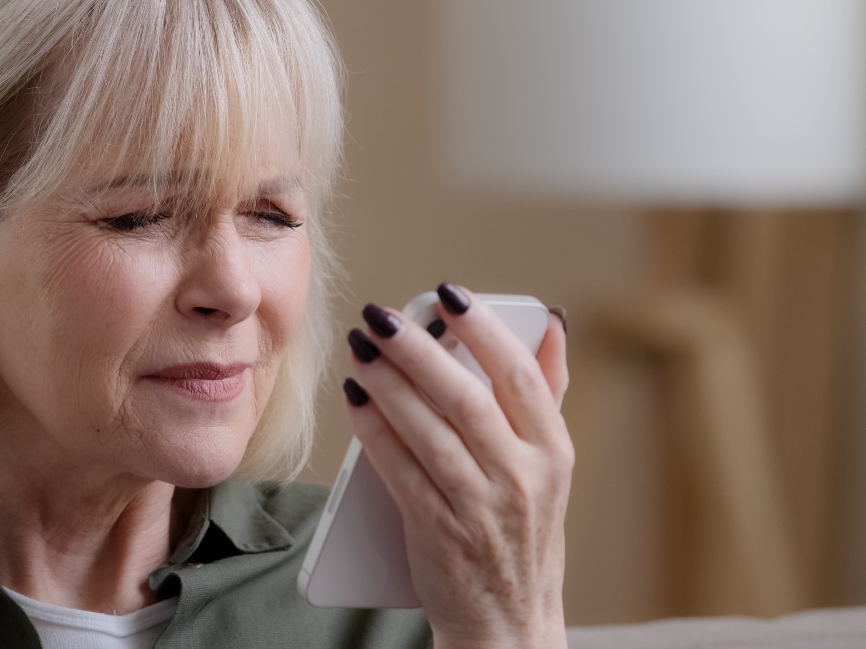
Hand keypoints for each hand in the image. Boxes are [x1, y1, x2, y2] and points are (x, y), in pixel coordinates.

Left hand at [343, 284, 571, 648]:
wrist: (508, 623)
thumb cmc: (523, 531)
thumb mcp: (551, 465)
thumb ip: (548, 394)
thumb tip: (553, 325)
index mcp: (553, 452)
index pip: (520, 376)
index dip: (484, 329)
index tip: (448, 294)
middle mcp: (522, 478)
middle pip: (466, 399)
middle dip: (419, 351)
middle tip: (381, 316)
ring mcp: (480, 507)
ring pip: (429, 432)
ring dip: (389, 385)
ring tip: (360, 349)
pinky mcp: (437, 531)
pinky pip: (400, 471)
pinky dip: (375, 432)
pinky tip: (355, 401)